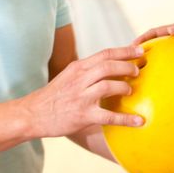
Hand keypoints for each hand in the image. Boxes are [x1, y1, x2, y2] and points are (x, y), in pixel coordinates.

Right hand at [22, 46, 144, 138]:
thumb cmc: (55, 95)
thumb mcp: (69, 75)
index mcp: (78, 67)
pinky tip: (139, 122)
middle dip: (127, 67)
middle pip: (108, 66)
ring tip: (131, 91)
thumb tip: (112, 65)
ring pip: (108, 86)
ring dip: (124, 88)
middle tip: (138, 71)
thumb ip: (88, 70)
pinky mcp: (83, 115)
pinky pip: (108, 116)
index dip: (125, 51)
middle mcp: (80, 79)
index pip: (105, 54)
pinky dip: (126, 119)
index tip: (140, 50)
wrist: (33, 113)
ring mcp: (81, 97)